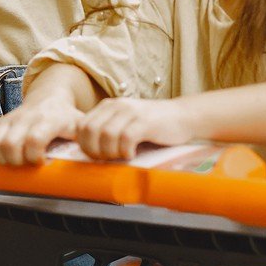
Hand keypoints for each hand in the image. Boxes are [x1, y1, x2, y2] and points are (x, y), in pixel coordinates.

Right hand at [0, 96, 83, 165]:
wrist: (50, 97)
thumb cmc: (67, 118)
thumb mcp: (80, 127)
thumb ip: (85, 142)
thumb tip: (88, 163)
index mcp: (51, 118)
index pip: (35, 139)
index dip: (35, 157)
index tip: (42, 162)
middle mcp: (29, 116)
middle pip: (11, 145)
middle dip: (18, 162)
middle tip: (28, 164)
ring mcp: (13, 118)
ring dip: (5, 159)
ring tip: (18, 162)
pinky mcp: (1, 121)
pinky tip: (8, 157)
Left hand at [77, 98, 196, 162]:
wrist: (183, 116)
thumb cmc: (154, 126)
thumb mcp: (126, 123)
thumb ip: (109, 131)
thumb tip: (90, 153)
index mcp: (108, 106)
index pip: (81, 126)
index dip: (84, 145)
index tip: (96, 156)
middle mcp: (117, 106)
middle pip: (90, 130)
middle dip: (95, 151)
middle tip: (109, 159)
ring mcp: (131, 112)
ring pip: (106, 134)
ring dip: (111, 152)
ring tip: (122, 156)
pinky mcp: (145, 121)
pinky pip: (126, 138)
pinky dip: (126, 151)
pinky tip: (132, 154)